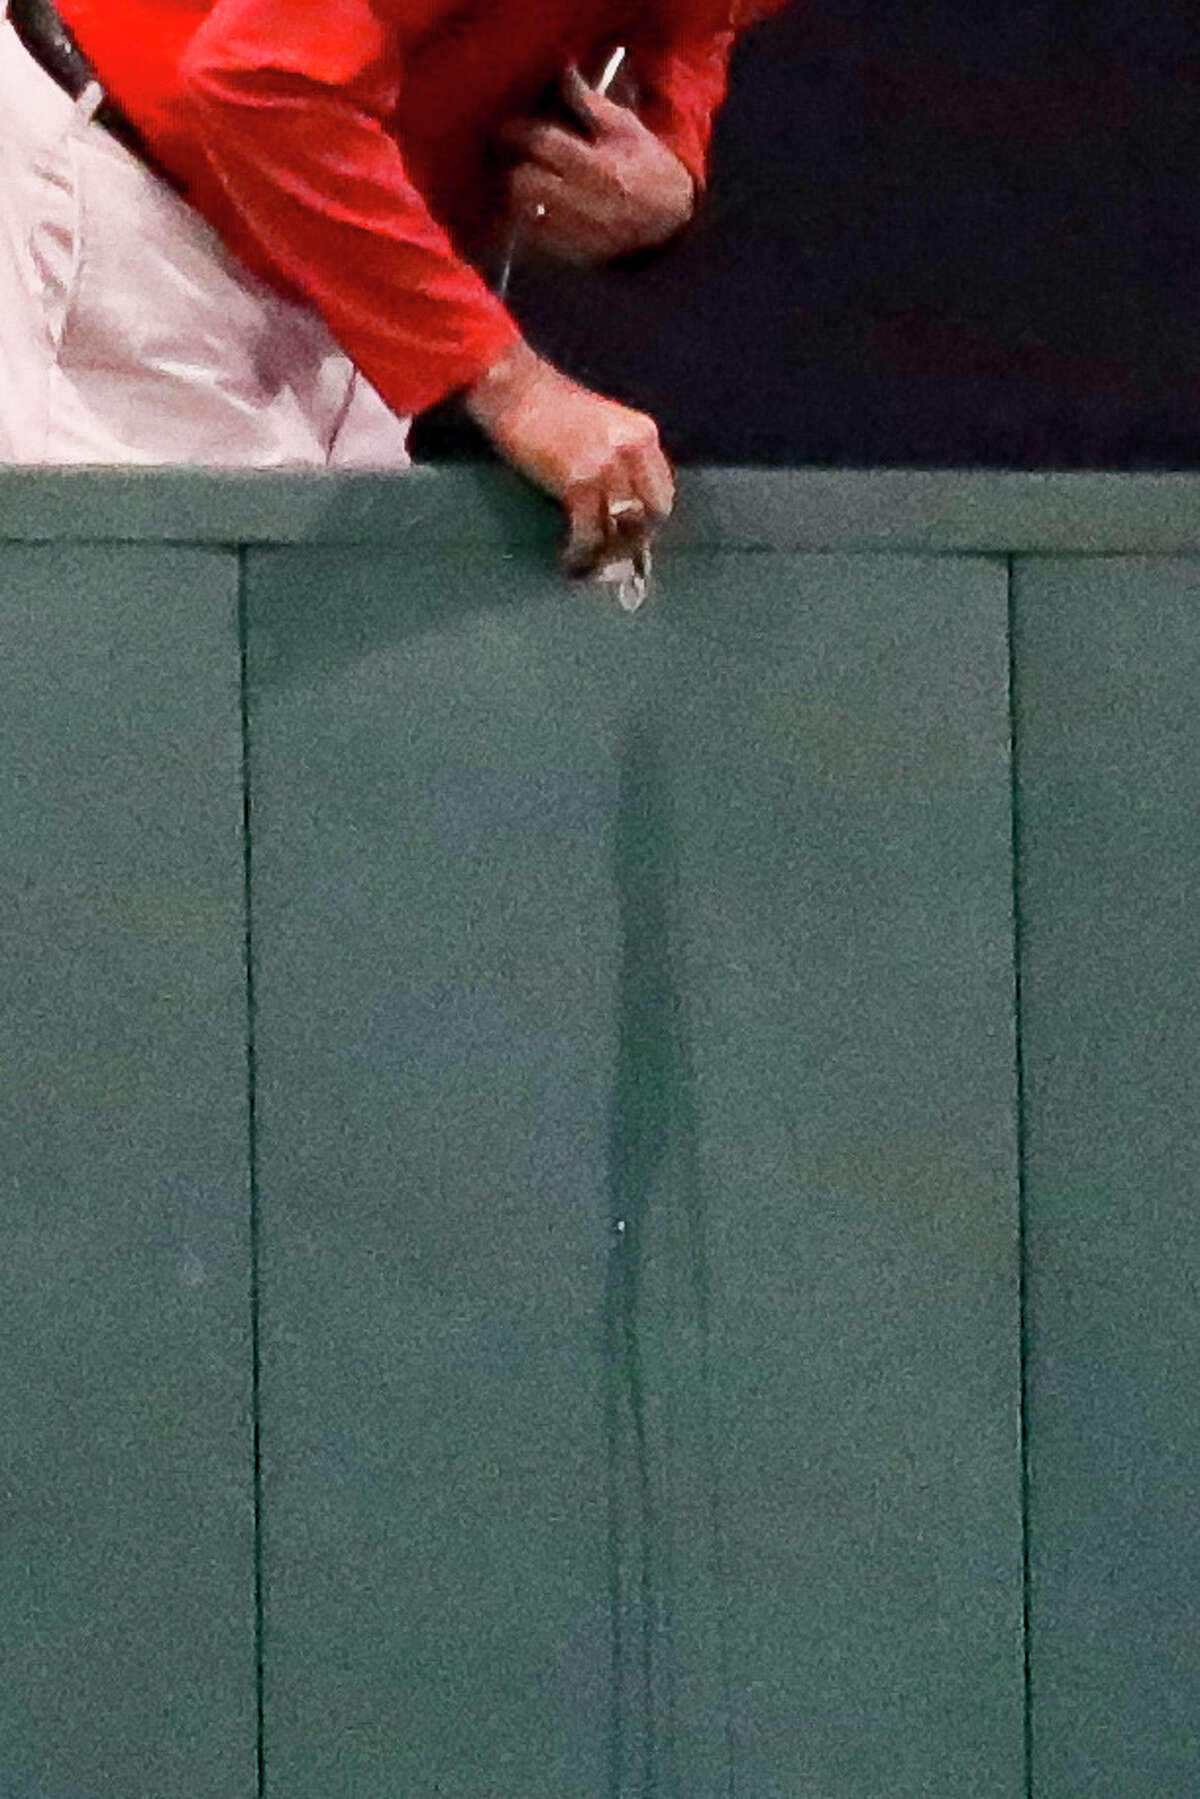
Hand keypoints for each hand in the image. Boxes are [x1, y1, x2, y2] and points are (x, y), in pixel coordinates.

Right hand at [464, 341, 674, 572]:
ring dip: (607, 555)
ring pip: (620, 529)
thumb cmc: (550, 407)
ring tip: (592, 566)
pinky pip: (588, 532)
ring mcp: (605, 467)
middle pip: (648, 515)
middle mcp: (631, 451)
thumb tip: (622, 504)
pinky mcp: (577, 483)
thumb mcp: (603, 426)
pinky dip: (581, 552)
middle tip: (614, 559)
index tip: (634, 537)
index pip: (663, 492)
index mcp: (642, 435)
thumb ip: (620, 459)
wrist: (515, 388)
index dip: (649, 521)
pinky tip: (570, 560)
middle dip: (632, 542)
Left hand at [496, 65, 695, 265]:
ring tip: (521, 182)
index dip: (517, 131)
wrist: (668, 216)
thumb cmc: (646, 165)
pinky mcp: (573, 251)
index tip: (508, 126)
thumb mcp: (626, 128)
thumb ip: (592, 104)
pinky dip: (526, 221)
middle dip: (515, 166)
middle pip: (524, 182)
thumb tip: (565, 73)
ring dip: (516, 195)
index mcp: (597, 165)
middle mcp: (584, 200)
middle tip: (513, 157)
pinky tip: (532, 208)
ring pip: (524, 212)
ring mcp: (577, 230)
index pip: (541, 143)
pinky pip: (534, 237)